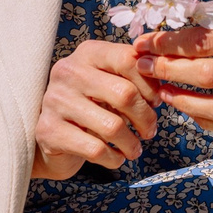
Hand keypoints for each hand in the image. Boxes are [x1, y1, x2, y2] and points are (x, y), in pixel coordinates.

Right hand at [32, 39, 160, 179]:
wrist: (50, 134)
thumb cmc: (89, 105)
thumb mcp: (109, 83)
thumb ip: (132, 79)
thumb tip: (163, 91)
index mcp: (87, 53)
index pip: (128, 60)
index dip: (150, 84)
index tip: (155, 102)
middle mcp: (68, 71)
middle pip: (124, 94)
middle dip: (145, 118)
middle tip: (150, 131)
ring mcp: (55, 100)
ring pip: (112, 126)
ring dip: (131, 143)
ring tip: (135, 149)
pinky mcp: (49, 130)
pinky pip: (95, 149)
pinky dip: (114, 158)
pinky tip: (116, 158)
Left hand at [134, 4, 212, 139]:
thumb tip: (163, 37)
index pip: (204, 41)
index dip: (167, 45)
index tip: (142, 44)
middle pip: (207, 75)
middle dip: (168, 71)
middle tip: (145, 66)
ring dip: (182, 102)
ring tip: (162, 91)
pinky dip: (206, 121)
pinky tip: (189, 108)